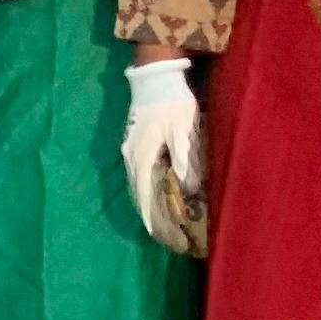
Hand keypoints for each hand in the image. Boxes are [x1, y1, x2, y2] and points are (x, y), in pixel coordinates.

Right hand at [122, 57, 204, 253]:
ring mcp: (130, 151)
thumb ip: (186, 161)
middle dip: (153, 218)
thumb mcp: (183, 132)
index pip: (144, 195)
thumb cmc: (172, 104)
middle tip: (170, 239)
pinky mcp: (135, 146)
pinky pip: (140, 177)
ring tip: (165, 226)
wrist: (155, 80)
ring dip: (150, 207)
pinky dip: (148, 193)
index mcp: (141, 155)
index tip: (165, 239)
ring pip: (138, 187)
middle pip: (139, 194)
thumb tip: (189, 190)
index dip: (154, 218)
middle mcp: (130, 157)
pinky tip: (159, 200)